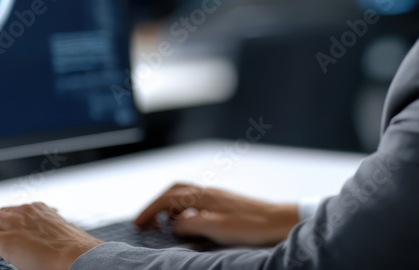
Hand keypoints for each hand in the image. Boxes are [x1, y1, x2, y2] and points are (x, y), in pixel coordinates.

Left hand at [0, 202, 100, 269]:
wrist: (77, 257)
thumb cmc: (74, 251)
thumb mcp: (58, 235)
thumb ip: (46, 234)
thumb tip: (42, 246)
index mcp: (40, 210)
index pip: (14, 211)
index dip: (5, 225)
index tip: (5, 235)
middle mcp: (25, 212)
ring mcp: (14, 224)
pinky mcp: (5, 240)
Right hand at [134, 183, 298, 246]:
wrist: (280, 220)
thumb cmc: (252, 225)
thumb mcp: (217, 228)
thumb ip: (191, 224)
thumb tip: (175, 225)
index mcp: (204, 196)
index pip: (168, 198)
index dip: (150, 211)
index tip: (138, 224)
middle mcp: (209, 191)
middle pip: (174, 190)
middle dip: (157, 205)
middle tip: (146, 223)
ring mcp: (218, 195)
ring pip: (185, 195)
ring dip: (170, 207)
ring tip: (165, 226)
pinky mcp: (225, 202)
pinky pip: (196, 201)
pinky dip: (184, 210)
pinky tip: (189, 223)